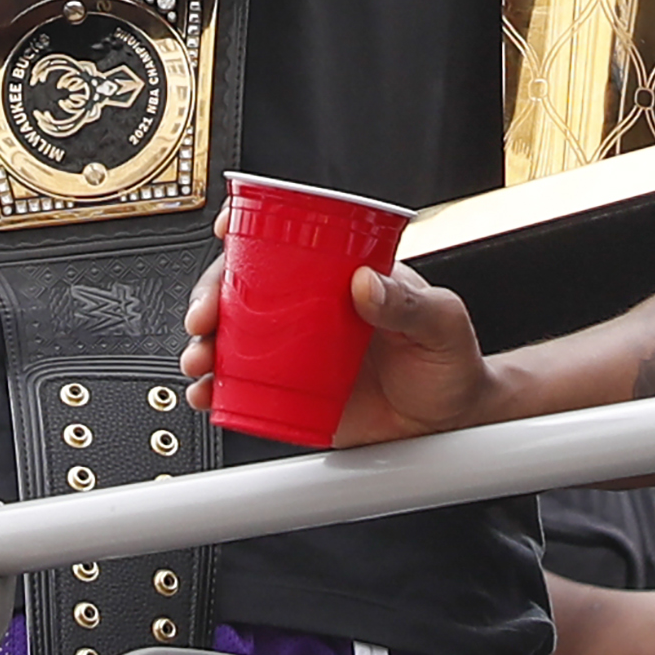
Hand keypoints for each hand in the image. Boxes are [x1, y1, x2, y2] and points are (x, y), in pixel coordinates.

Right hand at [178, 236, 505, 445]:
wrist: (454, 424)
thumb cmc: (451, 362)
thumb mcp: (441, 321)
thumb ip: (409, 302)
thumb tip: (367, 282)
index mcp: (342, 278)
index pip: (289, 240)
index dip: (248, 230)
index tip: (227, 231)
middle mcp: (311, 310)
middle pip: (244, 290)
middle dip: (210, 297)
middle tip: (205, 317)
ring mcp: (298, 353)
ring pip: (234, 338)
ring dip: (205, 345)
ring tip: (201, 360)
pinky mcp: (293, 396)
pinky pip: (245, 390)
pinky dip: (218, 391)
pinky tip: (210, 393)